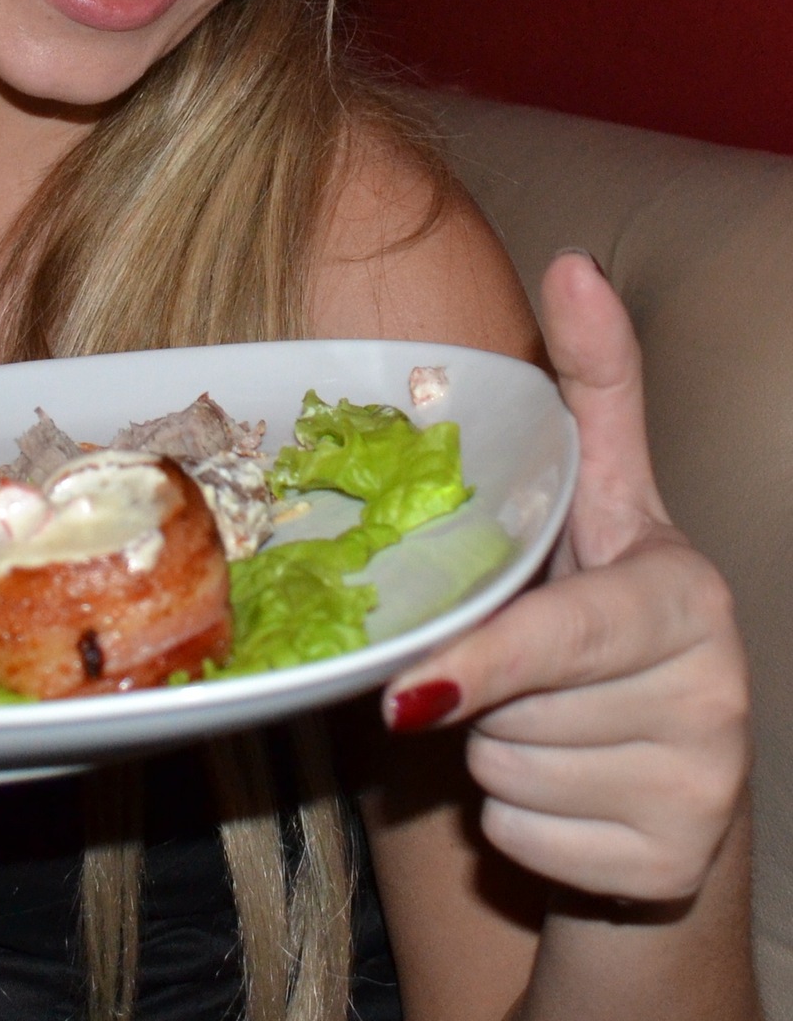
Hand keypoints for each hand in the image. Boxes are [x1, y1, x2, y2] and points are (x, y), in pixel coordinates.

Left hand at [382, 251, 750, 900]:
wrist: (668, 770)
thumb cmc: (613, 614)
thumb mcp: (607, 499)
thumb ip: (594, 389)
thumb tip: (573, 260)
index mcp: (686, 594)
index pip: (564, 634)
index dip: (488, 661)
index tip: (413, 689)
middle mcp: (716, 693)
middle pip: (511, 708)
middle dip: (486, 693)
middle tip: (523, 670)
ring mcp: (701, 791)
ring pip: (508, 776)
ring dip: (498, 753)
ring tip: (552, 720)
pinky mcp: (670, 870)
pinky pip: (527, 842)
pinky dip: (524, 824)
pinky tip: (572, 790)